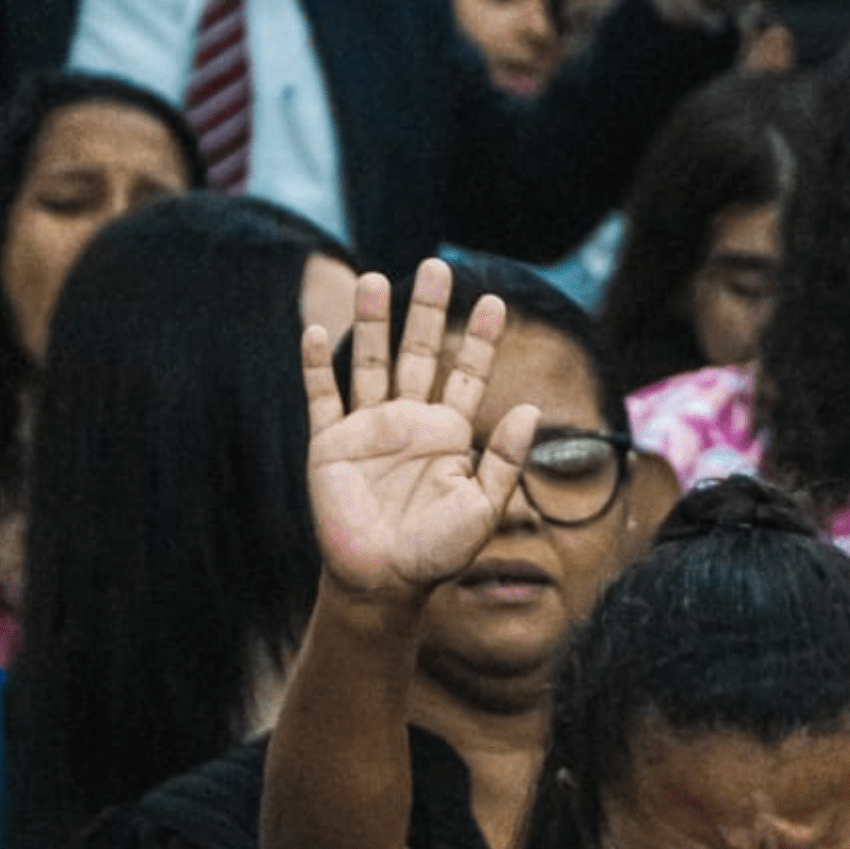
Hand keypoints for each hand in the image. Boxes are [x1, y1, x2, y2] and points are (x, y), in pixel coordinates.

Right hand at [300, 259, 536, 600]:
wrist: (385, 582)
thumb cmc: (439, 552)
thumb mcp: (484, 505)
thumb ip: (505, 458)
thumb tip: (532, 409)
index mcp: (449, 435)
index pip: (467, 374)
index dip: (480, 339)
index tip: (494, 300)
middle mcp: (410, 422)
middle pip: (419, 354)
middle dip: (428, 312)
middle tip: (438, 266)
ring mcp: (368, 430)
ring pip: (370, 363)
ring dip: (373, 323)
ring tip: (376, 279)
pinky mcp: (330, 445)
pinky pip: (322, 398)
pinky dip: (317, 366)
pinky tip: (317, 331)